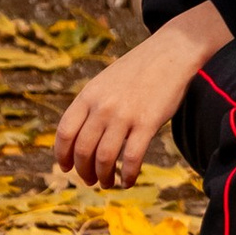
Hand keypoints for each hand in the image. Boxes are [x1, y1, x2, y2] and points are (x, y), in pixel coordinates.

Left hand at [54, 2, 232, 187]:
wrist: (172, 51)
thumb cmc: (138, 70)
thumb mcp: (106, 81)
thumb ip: (91, 106)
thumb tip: (78, 139)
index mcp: (89, 95)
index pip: (65, 133)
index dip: (63, 155)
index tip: (67, 168)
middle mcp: (103, 106)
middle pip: (83, 151)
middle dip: (84, 172)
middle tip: (90, 180)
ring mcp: (125, 115)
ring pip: (104, 159)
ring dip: (103, 177)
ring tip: (108, 183)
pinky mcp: (147, 122)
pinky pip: (131, 159)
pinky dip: (127, 176)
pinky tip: (128, 181)